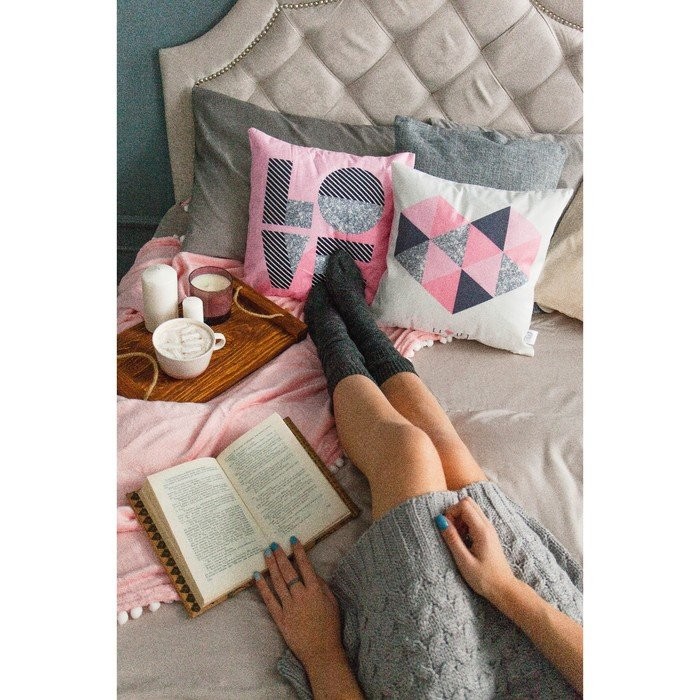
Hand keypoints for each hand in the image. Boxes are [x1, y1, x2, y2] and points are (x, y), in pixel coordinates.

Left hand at [254, 537, 344, 670]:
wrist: (321, 652)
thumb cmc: (330, 627)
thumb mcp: (333, 603)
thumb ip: (322, 586)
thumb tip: (312, 573)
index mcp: (315, 591)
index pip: (305, 566)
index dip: (298, 552)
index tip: (292, 540)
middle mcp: (300, 596)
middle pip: (288, 572)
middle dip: (280, 556)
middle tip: (273, 544)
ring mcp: (288, 607)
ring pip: (277, 582)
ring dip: (271, 566)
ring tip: (266, 553)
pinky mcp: (280, 618)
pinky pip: (269, 600)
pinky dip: (262, 587)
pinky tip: (257, 576)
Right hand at [437, 496, 515, 601]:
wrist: (504, 589)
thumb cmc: (484, 578)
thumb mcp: (464, 561)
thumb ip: (452, 539)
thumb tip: (440, 520)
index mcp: (482, 530)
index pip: (464, 505)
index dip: (451, 512)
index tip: (447, 528)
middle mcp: (488, 525)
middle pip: (468, 502)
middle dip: (455, 512)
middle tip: (451, 531)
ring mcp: (490, 529)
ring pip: (472, 509)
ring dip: (460, 518)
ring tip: (457, 537)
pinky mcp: (489, 534)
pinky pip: (475, 518)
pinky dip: (466, 523)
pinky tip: (464, 540)